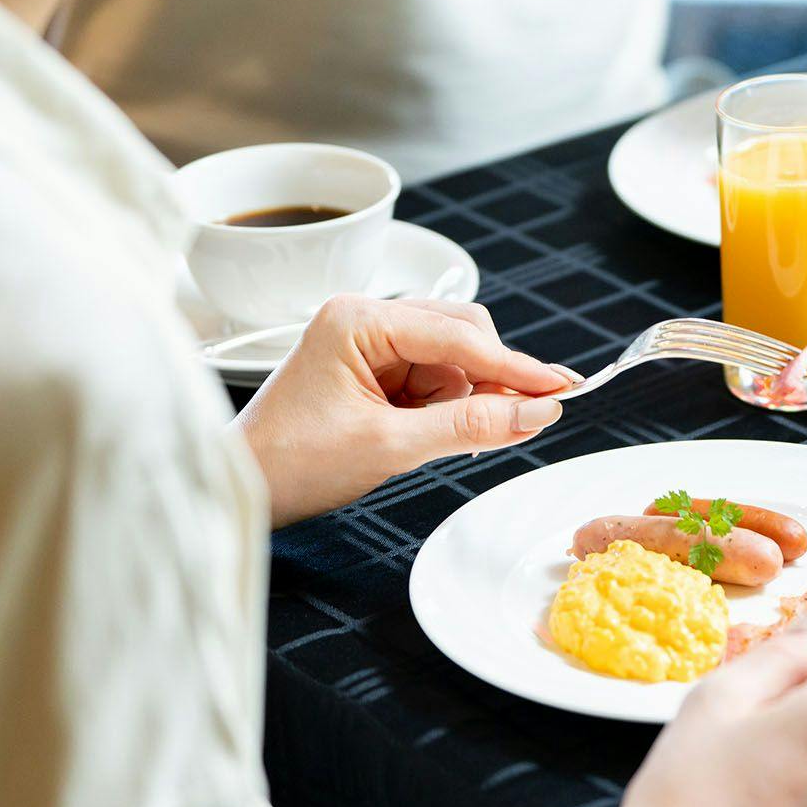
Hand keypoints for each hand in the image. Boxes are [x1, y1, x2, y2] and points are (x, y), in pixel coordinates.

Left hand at [232, 296, 570, 525]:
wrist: (245, 487)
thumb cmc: (292, 463)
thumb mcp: (390, 446)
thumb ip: (469, 425)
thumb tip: (536, 412)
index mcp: (358, 320)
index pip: (458, 335)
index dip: (515, 366)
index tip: (561, 388)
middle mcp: (364, 318)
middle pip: (461, 334)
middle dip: (489, 380)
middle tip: (522, 420)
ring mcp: (368, 342)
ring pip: (452, 360)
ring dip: (464, 398)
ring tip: (444, 439)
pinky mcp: (373, 369)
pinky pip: (432, 379)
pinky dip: (446, 407)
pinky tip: (434, 433)